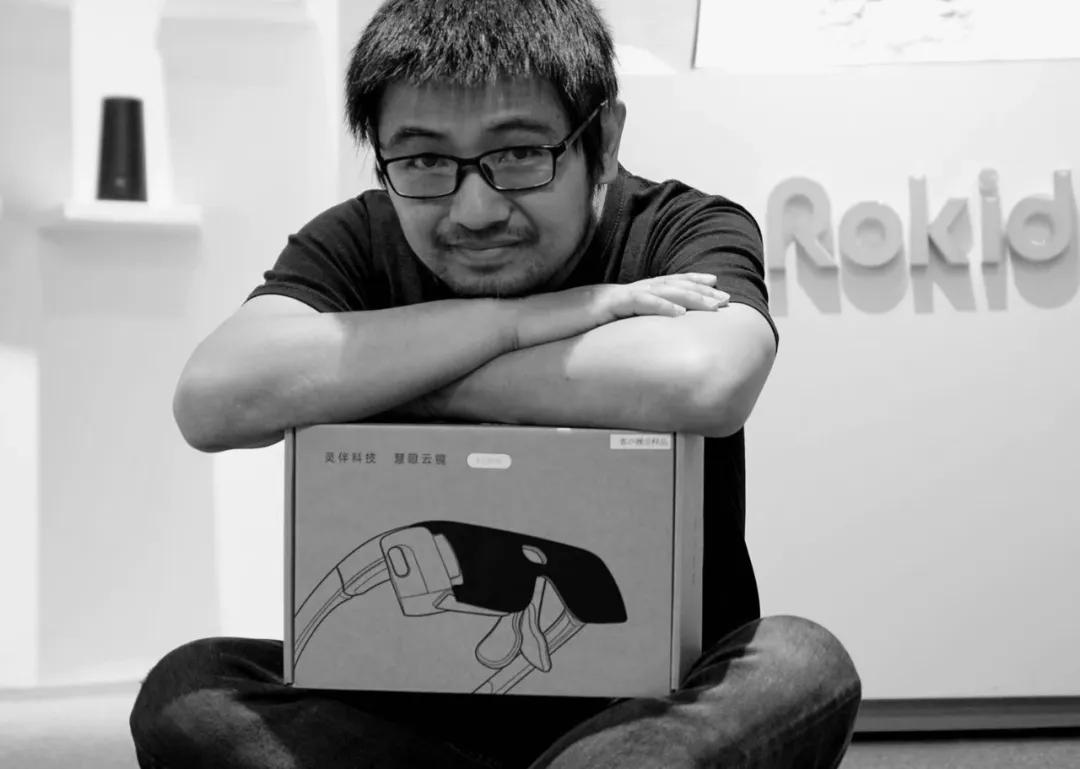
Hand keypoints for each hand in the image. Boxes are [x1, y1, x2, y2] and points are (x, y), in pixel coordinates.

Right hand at [509, 273, 728, 350]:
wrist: (515, 325)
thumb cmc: (542, 333)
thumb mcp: (580, 332)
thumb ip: (601, 334)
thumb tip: (616, 348)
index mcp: (611, 297)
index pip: (655, 288)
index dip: (684, 285)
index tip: (708, 287)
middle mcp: (613, 292)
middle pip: (665, 285)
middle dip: (697, 288)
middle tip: (724, 294)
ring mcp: (607, 296)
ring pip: (659, 291)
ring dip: (690, 296)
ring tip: (714, 302)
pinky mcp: (598, 305)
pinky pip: (636, 303)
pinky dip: (660, 306)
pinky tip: (680, 311)